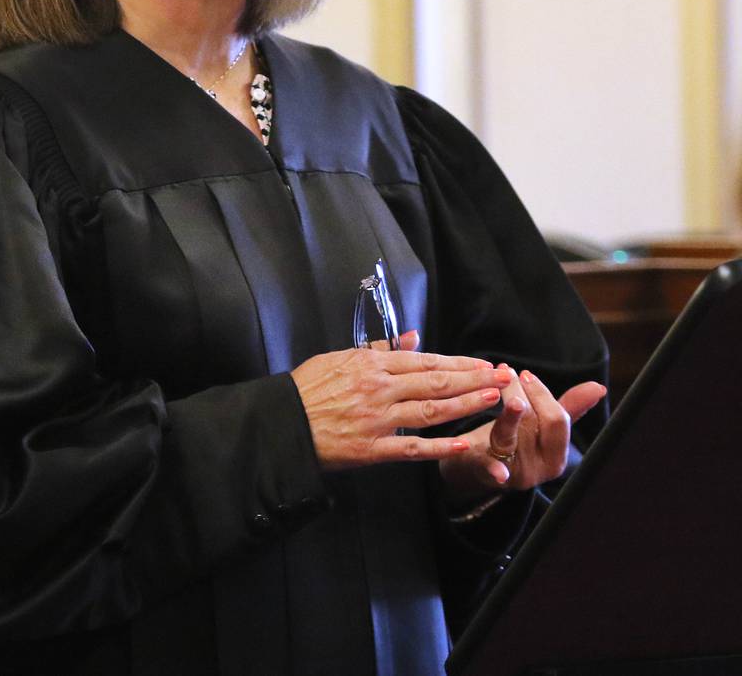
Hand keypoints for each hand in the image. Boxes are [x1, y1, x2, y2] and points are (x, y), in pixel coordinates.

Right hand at [291, 330, 509, 470]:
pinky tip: (465, 442)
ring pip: (431, 410)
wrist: (282, 424)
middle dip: (475, 380)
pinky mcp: (372, 448)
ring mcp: (377, 419)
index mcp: (370, 364)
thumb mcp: (337, 358)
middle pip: (436, 382)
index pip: (424, 361)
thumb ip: (377, 349)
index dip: (458, 364)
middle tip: (503, 377)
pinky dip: (440, 446)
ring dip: (467, 405)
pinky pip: (412, 447)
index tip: (483, 365)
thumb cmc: (306, 389)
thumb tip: (412, 337)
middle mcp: (379, 389)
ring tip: (495, 399)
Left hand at [439, 365, 606, 502]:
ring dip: (502, 408)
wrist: (478, 466)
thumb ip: (568, 407)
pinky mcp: (489, 474)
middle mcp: (540, 466)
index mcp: (557, 455)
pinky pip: (493, 469)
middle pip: (534, 424)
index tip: (526, 374)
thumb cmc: (515, 439)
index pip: (558, 420)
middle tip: (505, 372)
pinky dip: (496, 470)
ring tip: (492, 386)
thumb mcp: (541, 425)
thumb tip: (599, 387)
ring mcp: (515, 472)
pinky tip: (499, 472)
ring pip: (509, 435)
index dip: (542, 394)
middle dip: (520, 394)